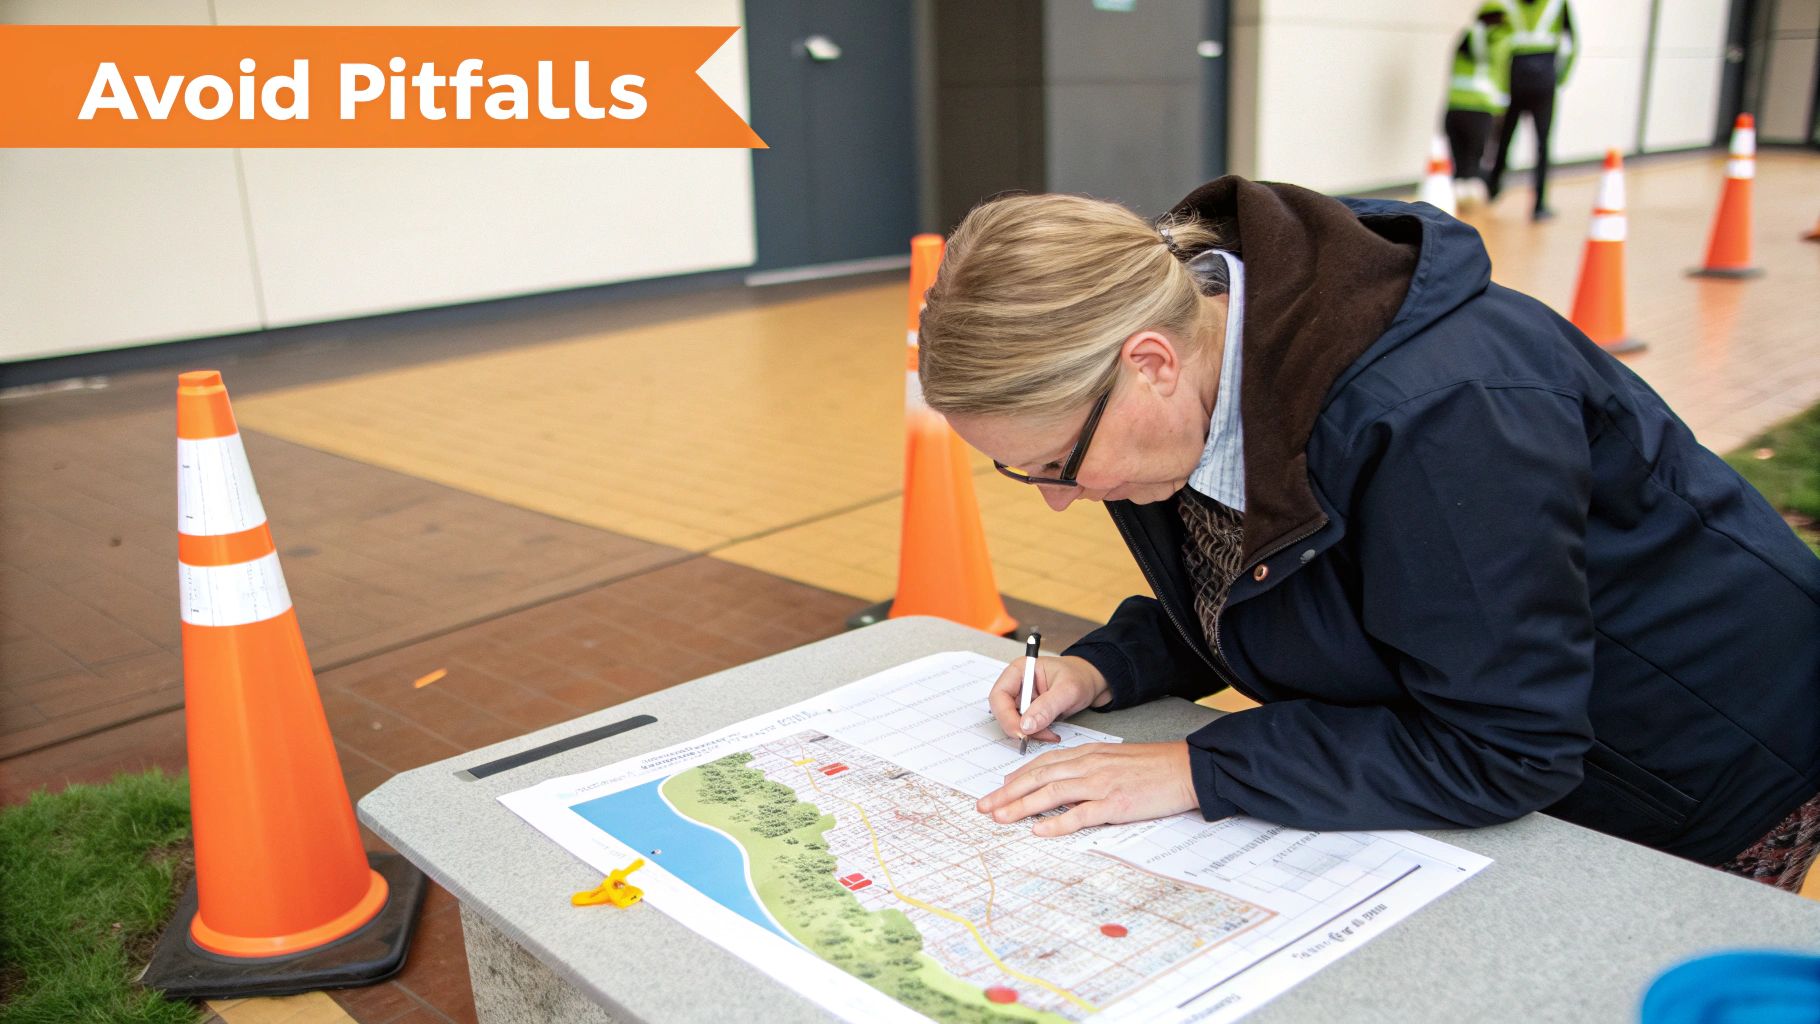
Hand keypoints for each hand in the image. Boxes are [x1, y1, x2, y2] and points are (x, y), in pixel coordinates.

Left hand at [976, 741, 1198, 836]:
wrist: (1185, 769)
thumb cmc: (1153, 767)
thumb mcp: (1114, 759)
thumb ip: (1089, 769)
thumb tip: (1065, 786)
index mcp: (1088, 753)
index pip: (1044, 764)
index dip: (1017, 777)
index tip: (998, 788)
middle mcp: (1089, 765)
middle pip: (1038, 777)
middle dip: (1007, 793)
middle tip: (984, 806)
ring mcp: (1100, 784)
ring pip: (1051, 794)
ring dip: (1021, 806)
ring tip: (1000, 817)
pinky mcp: (1115, 804)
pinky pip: (1079, 815)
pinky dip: (1056, 823)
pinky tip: (1039, 831)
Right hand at [989, 654, 1110, 743]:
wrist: (1092, 683)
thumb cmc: (1080, 677)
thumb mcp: (1068, 690)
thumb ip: (1048, 707)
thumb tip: (1026, 726)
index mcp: (1019, 671)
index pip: (999, 696)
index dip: (1006, 716)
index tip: (1022, 732)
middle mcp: (1016, 685)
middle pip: (1002, 712)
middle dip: (1018, 728)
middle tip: (1039, 736)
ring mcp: (1022, 699)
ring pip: (1012, 723)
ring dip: (1029, 733)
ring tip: (1050, 734)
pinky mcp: (1029, 712)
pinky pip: (1024, 727)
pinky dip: (1035, 734)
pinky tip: (1050, 734)